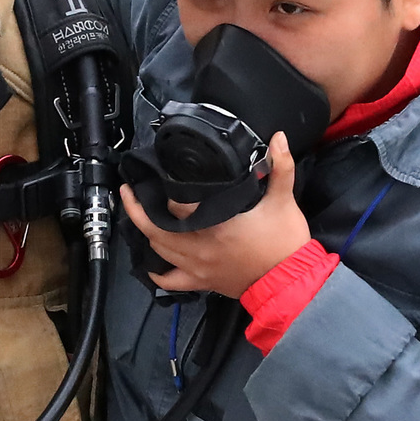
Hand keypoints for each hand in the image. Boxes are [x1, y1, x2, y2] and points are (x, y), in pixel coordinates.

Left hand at [121, 132, 310, 297]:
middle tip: (129, 192)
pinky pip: (171, 281)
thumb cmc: (285, 244)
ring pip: (159, 251)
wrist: (290, 282)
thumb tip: (279, 138)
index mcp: (215, 226)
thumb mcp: (283, 201)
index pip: (177, 207)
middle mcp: (199, 248)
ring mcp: (198, 267)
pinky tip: (151, 265)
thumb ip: (280, 167)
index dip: (165, 191)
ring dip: (144, 233)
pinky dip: (158, 274)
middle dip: (137, 210)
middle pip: (155, 229)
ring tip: (137, 215)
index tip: (158, 176)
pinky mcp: (203, 282)